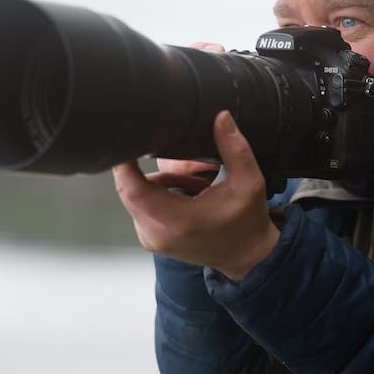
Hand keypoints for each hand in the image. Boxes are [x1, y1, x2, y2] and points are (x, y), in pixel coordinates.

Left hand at [112, 111, 279, 280]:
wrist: (245, 256)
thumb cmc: (247, 220)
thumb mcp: (249, 182)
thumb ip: (234, 148)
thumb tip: (221, 116)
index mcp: (179, 221)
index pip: (133, 190)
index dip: (123, 164)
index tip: (126, 141)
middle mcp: (158, 234)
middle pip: (129, 189)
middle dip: (148, 168)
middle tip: (179, 162)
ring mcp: (150, 239)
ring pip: (135, 196)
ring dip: (157, 182)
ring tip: (193, 184)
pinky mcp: (149, 239)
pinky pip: (140, 206)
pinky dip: (156, 194)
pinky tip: (184, 195)